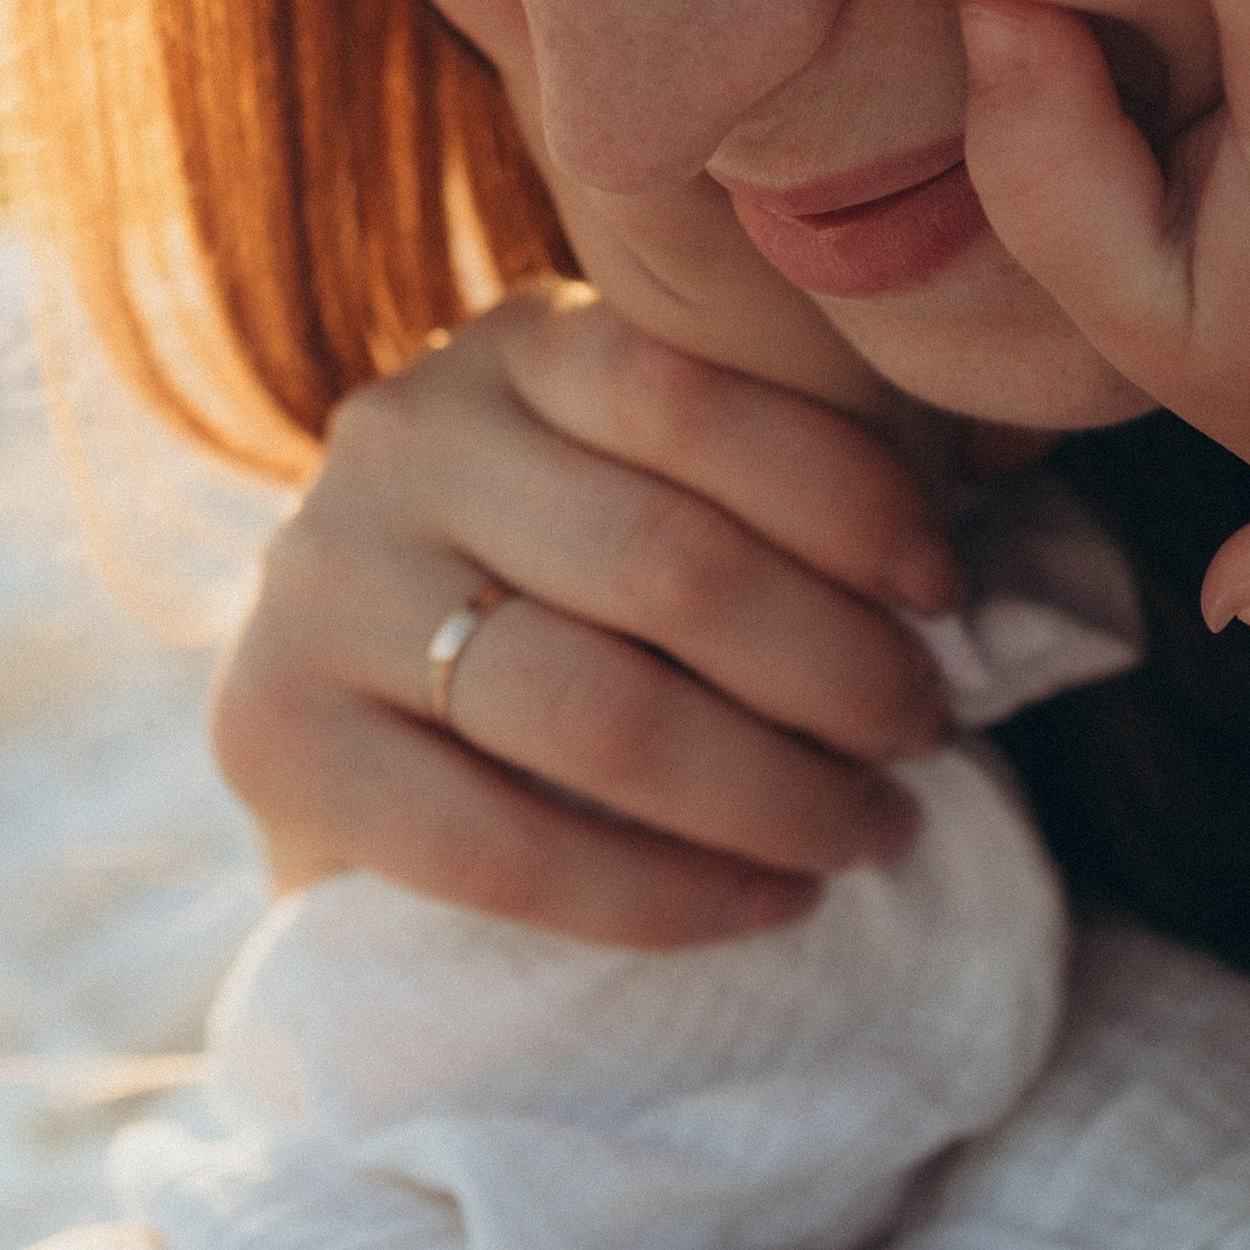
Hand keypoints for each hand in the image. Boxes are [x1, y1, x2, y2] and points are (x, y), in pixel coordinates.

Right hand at [210, 281, 963, 945]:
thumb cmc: (582, 595)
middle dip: (833, 668)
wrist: (370, 726)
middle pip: (664, 562)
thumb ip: (777, 472)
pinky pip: (498, 844)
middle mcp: (397, 439)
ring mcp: (316, 583)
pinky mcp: (271, 736)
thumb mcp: (663, 483)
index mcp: (512, 347)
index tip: (945, 590)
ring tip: (870, 830)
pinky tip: (766, 903)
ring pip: (594, 709)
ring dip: (773, 790)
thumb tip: (978, 526)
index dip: (847, 496)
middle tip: (923, 734)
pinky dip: (664, 894)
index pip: (691, 393)